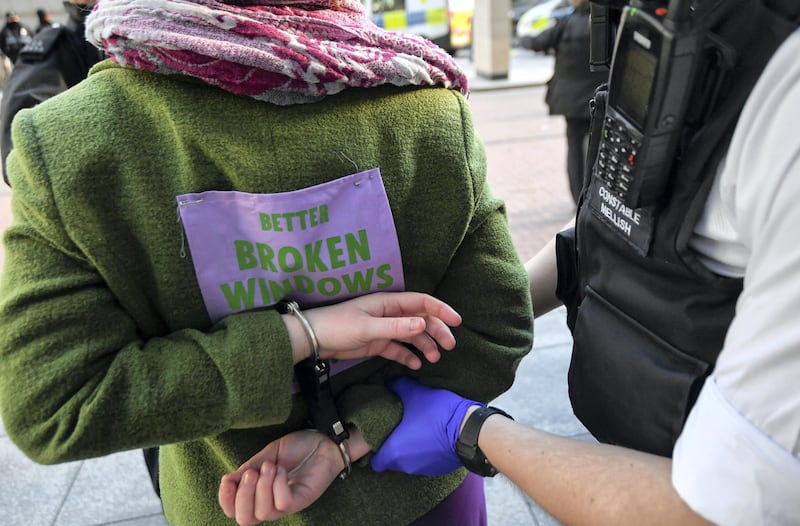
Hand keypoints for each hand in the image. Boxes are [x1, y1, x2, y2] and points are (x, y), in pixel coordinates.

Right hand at [218, 430, 343, 524]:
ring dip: (263, 487)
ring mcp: (287, 504)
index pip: (234, 512)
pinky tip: (282, 470)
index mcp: (259, 494)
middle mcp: (271, 504)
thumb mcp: (267, 456)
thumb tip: (226, 481)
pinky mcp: (302, 500)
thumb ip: (249, 469)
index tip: (227, 480)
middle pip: (245, 520)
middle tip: (251, 473)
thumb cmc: (297, 448)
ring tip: (271, 466)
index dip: (226, 501)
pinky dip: (278, 485)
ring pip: (263, 514)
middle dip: (243, 496)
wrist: (324, 440)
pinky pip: (283, 504)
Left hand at [305, 292, 461, 368]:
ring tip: (434, 359)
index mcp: (388, 303)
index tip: (457, 322)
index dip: (441, 310)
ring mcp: (384, 328)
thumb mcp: (368, 327)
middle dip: (437, 331)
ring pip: (411, 335)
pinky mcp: (376, 343)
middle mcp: (389, 314)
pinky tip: (416, 365)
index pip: (421, 303)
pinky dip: (408, 355)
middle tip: (449, 346)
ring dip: (424, 345)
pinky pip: (398, 348)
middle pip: (420, 320)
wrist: (313, 339)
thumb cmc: (338, 327)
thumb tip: (423, 323)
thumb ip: (396, 327)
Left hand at [371, 377, 479, 475]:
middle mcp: (406, 466)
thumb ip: (397, 387)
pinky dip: (426, 452)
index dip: (376, 447)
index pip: (376, 461)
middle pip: (392, 459)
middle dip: (395, 445)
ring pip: (409, 461)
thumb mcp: (414, 394)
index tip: (381, 434)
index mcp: (394, 452)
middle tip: (400, 427)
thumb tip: (389, 382)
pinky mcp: (439, 469)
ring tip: (417, 429)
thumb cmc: (437, 413)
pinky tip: (432, 436)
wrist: (470, 429)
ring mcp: (423, 470)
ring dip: (411, 448)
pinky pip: (426, 461)